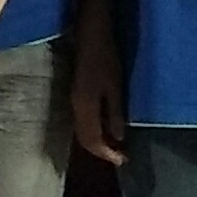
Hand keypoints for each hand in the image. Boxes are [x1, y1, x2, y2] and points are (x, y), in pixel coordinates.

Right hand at [71, 30, 129, 166]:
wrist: (90, 36)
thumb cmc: (106, 59)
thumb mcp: (115, 87)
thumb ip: (115, 113)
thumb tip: (118, 138)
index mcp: (85, 107)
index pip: (93, 140)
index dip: (107, 153)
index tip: (122, 160)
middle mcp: (76, 108)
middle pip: (84, 139)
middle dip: (101, 151)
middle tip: (119, 156)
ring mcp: (74, 101)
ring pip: (82, 131)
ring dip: (97, 142)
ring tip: (114, 145)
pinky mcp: (76, 95)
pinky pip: (83, 122)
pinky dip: (93, 131)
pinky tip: (105, 128)